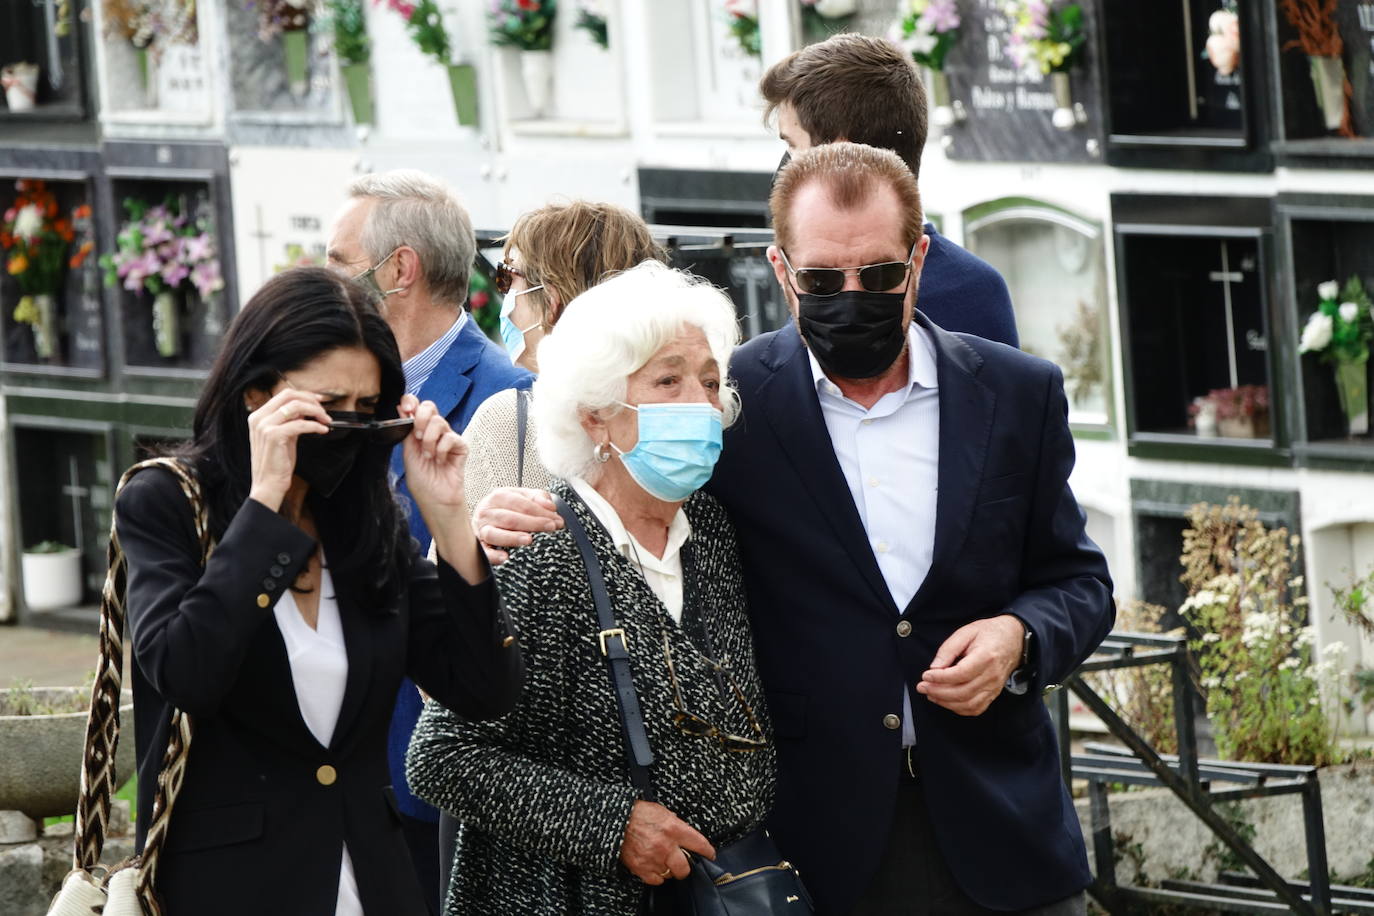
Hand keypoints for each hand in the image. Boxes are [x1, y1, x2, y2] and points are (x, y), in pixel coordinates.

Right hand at [246, 388, 328, 510]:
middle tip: (324, 411)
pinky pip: (300, 424)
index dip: (305, 395)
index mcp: (258, 416)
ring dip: (315, 411)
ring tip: (326, 421)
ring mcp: (264, 426)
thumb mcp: (283, 435)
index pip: (284, 394)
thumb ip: (291, 420)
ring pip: (296, 406)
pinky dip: (315, 426)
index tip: (320, 401)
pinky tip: (322, 430)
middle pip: (289, 395)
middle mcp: (258, 418)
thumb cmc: (277, 462)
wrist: (268, 483)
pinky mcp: (273, 436)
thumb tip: (307, 408)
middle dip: (311, 401)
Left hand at [401, 396, 467, 515]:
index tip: (405, 409)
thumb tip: (400, 408)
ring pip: (439, 422)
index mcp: (419, 430)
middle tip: (416, 435)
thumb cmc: (422, 481)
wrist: (435, 500)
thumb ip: (405, 430)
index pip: (417, 406)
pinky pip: (450, 437)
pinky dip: (441, 450)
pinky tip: (440, 461)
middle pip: (430, 407)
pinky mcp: (461, 447)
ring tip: (428, 456)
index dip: (411, 402)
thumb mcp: (408, 453)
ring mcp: (448, 438)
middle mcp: (434, 432)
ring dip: (428, 440)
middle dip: (420, 418)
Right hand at [471, 486, 562, 564]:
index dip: (541, 512)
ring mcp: (481, 529)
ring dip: (512, 538)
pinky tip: (505, 558)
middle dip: (533, 523)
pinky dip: (493, 555)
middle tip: (550, 528)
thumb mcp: (523, 496)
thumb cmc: (507, 507)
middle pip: (510, 518)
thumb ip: (538, 497)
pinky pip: (484, 552)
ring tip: (529, 540)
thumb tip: (550, 506)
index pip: (522, 504)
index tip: (556, 520)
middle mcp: (487, 512)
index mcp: (499, 496)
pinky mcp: (479, 545)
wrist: (484, 515)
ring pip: (494, 534)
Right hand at [619, 801, 714, 885]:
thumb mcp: (663, 812)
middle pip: (685, 868)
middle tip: (682, 863)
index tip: (710, 855)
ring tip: (662, 860)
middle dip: (685, 867)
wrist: (616, 820)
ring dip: (668, 869)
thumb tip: (687, 835)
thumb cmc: (640, 813)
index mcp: (674, 828)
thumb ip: (677, 824)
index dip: (707, 851)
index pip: (699, 844)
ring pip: (670, 874)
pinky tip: (654, 866)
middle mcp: (665, 846)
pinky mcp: (641, 867)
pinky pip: (656, 880)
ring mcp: (653, 858)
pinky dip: (656, 876)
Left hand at [916, 615, 1025, 716]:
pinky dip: (959, 709)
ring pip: (968, 704)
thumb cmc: (988, 633)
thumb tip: (934, 667)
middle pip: (963, 692)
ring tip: (930, 694)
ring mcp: (994, 687)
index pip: (961, 674)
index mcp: (986, 656)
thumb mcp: (966, 632)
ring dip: (946, 702)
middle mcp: (992, 675)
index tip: (926, 675)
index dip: (941, 678)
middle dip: (938, 692)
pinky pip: (976, 708)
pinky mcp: (994, 694)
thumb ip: (949, 649)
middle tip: (922, 687)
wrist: (1014, 639)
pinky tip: (946, 701)